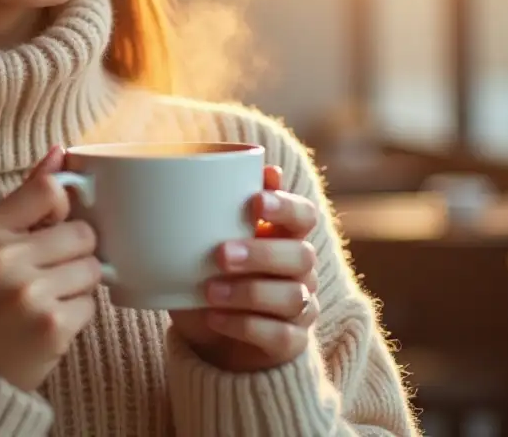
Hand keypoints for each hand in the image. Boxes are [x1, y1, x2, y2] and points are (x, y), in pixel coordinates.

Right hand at [0, 147, 101, 391]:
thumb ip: (25, 197)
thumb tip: (61, 151)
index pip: (49, 190)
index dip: (62, 206)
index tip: (53, 224)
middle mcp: (3, 259)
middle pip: (81, 232)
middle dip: (74, 252)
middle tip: (48, 272)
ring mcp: (29, 294)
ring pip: (92, 268)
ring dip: (79, 284)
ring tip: (48, 297)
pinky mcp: (52, 327)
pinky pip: (91, 305)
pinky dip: (76, 314)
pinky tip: (48, 322)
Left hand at [169, 165, 320, 372]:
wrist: (212, 335)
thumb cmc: (209, 273)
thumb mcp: (203, 242)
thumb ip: (212, 208)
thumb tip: (206, 165)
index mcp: (284, 235)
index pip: (303, 214)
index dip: (286, 206)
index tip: (255, 201)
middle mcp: (300, 270)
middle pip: (302, 255)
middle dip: (261, 253)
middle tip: (220, 254)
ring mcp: (301, 307)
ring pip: (293, 297)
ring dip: (248, 292)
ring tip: (209, 291)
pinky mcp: (291, 342)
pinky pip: (280, 335)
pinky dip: (245, 326)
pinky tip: (214, 318)